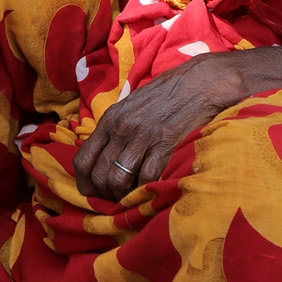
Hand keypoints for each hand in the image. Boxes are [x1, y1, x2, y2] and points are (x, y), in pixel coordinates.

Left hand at [73, 53, 243, 200]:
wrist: (198, 83)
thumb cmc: (166, 95)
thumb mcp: (131, 107)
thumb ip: (115, 131)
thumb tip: (103, 159)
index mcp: (109, 119)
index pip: (83, 159)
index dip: (84, 182)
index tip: (91, 193)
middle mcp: (121, 128)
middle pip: (100, 174)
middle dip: (105, 193)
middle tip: (116, 199)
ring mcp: (143, 135)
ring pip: (119, 178)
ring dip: (123, 194)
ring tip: (131, 197)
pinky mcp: (165, 143)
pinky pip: (147, 176)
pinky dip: (145, 188)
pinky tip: (149, 189)